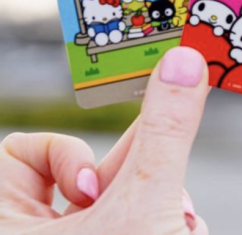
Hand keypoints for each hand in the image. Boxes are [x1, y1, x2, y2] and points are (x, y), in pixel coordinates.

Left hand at [0, 47, 209, 233]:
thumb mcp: (145, 203)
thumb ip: (166, 131)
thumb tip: (183, 63)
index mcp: (12, 225)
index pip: (20, 153)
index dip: (62, 153)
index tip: (91, 177)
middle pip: (92, 169)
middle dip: (135, 176)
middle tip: (163, 167)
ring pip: (127, 193)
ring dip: (162, 199)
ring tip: (176, 221)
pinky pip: (142, 216)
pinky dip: (166, 220)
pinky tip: (180, 230)